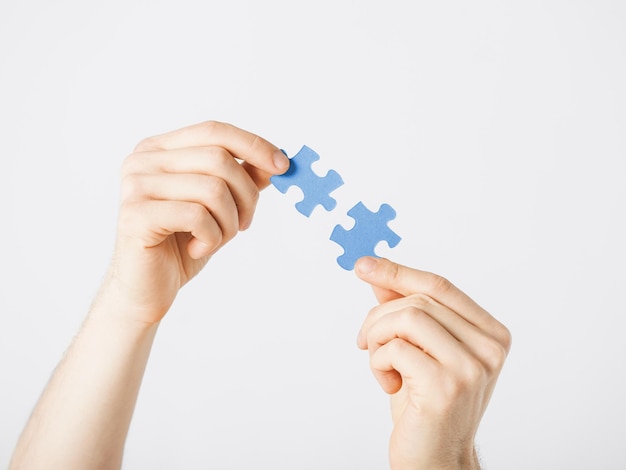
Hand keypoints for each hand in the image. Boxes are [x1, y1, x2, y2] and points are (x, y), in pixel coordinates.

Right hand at [102, 120, 288, 323]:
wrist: (146, 288)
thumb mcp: (218, 207)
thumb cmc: (181, 244)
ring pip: (213, 189)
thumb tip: (276, 161)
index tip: (283, 166)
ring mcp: (136, 186)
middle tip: (244, 224)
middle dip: (246, 195)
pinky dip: (211, 238)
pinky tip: (197, 249)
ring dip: (229, 222)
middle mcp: (143, 160)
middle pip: (219, 159)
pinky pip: (197, 216)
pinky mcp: (136, 215)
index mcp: (159, 149)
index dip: (253, 145)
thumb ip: (241, 179)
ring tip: (217, 239)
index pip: (214, 131)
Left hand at [355, 257, 510, 469]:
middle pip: (419, 300)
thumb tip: (378, 272)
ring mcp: (471, 367)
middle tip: (366, 342)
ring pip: (407, 317)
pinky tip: (389, 383)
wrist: (435, 460)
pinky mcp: (446, 387)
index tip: (364, 265)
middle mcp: (490, 348)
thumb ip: (403, 310)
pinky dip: (378, 362)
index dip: (398, 271)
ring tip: (380, 364)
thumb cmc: (425, 405)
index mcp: (490, 334)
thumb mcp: (416, 349)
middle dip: (379, 317)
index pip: (440, 286)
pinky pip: (395, 348)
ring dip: (378, 338)